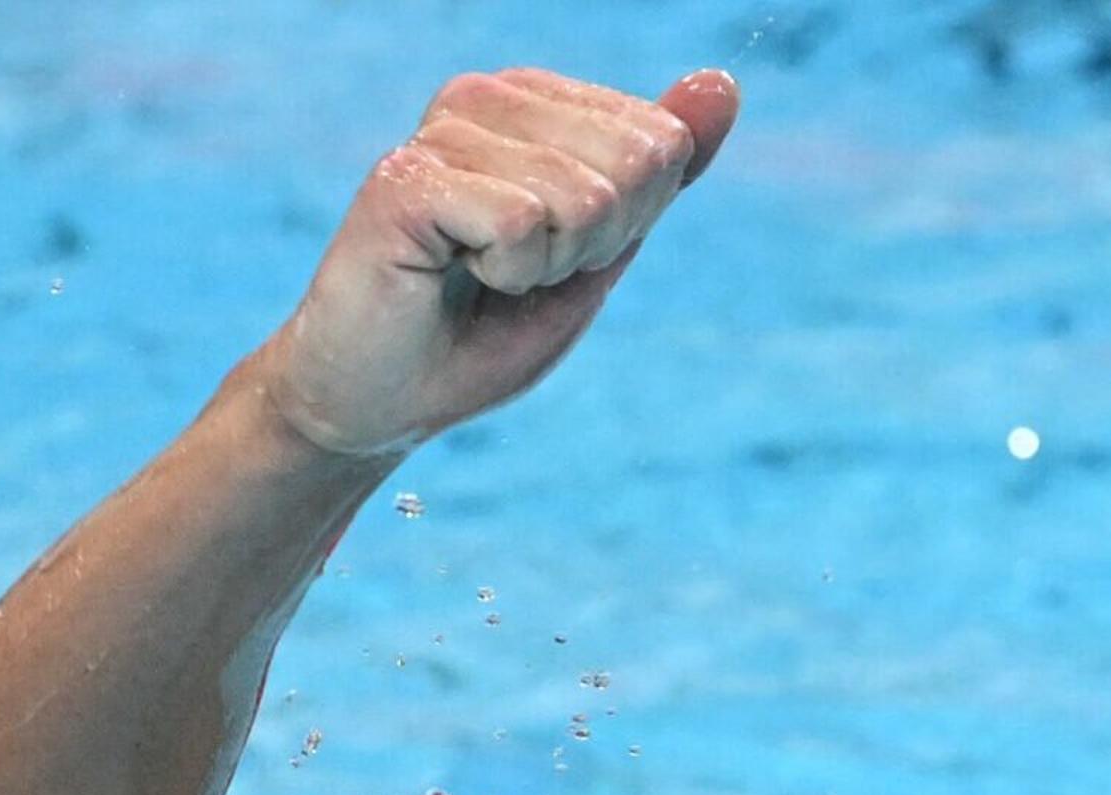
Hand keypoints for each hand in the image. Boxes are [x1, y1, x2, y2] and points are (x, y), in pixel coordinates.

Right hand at [254, 67, 738, 458]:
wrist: (389, 393)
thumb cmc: (490, 322)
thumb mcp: (604, 246)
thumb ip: (665, 168)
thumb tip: (721, 85)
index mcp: (535, 101)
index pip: (663, 145)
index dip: (630, 224)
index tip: (559, 251)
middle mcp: (486, 96)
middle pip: (634, 163)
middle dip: (597, 244)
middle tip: (521, 270)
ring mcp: (442, 131)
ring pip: (583, 198)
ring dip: (547, 266)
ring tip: (483, 274)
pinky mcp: (406, 178)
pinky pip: (522, 225)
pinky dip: (506, 275)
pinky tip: (452, 274)